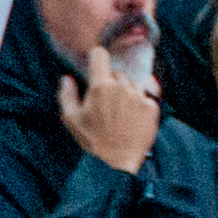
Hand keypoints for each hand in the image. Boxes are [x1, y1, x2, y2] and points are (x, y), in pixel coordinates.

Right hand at [58, 46, 161, 173]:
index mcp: (100, 86)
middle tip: (106, 105)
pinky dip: (139, 107)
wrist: (117, 163)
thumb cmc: (92, 141)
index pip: (100, 55)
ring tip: (120, 116)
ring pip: (131, 86)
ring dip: (126, 95)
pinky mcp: (152, 107)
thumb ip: (66, 95)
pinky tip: (132, 122)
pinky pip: (144, 98)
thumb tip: (66, 79)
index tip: (97, 65)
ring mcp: (138, 96)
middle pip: (117, 74)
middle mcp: (122, 87)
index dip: (97, 58)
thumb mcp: (71, 119)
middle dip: (111, 84)